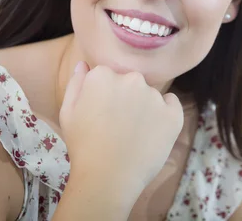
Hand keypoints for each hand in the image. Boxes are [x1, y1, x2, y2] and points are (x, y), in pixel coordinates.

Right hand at [59, 62, 183, 196]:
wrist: (107, 177)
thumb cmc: (83, 146)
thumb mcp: (68, 113)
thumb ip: (76, 83)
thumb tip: (84, 64)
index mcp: (103, 75)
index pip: (108, 76)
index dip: (105, 95)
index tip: (101, 113)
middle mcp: (131, 79)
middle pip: (131, 83)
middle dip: (126, 98)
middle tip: (118, 124)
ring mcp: (154, 96)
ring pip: (150, 95)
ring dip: (145, 107)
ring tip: (134, 133)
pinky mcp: (173, 113)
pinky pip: (172, 104)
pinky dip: (166, 113)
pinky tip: (153, 131)